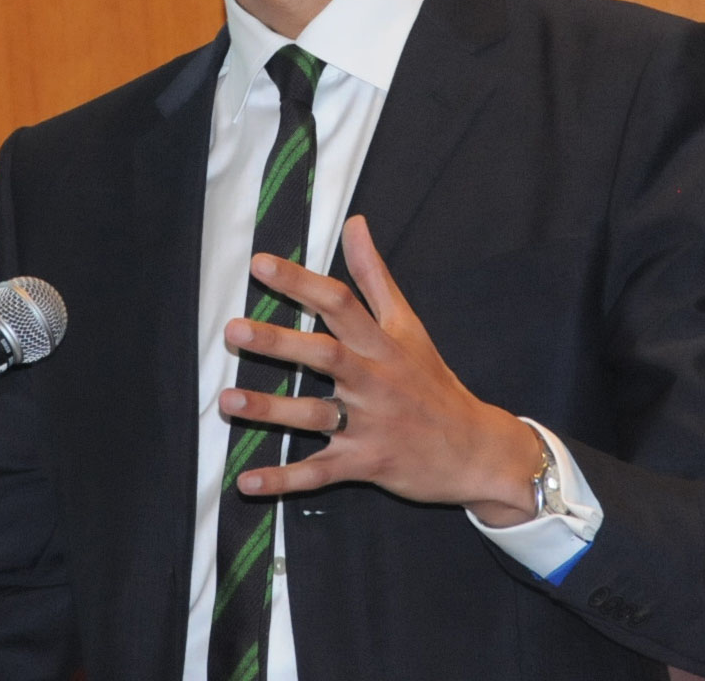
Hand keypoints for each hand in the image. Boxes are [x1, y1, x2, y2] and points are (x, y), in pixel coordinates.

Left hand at [220, 215, 540, 525]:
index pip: (340, 303)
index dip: (301, 282)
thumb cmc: (433, 382)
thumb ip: (374, 276)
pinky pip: (320, 473)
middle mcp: (374, 381)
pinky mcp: (365, 464)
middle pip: (325, 355)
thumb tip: (354, 223)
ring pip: (315, 415)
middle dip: (279, 342)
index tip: (260, 264)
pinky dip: (284, 479)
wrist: (476, 450)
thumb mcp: (408, 325)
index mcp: (382, 344)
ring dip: (271, 410)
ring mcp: (369, 425)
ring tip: (227, 401)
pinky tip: (247, 481)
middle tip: (235, 329)